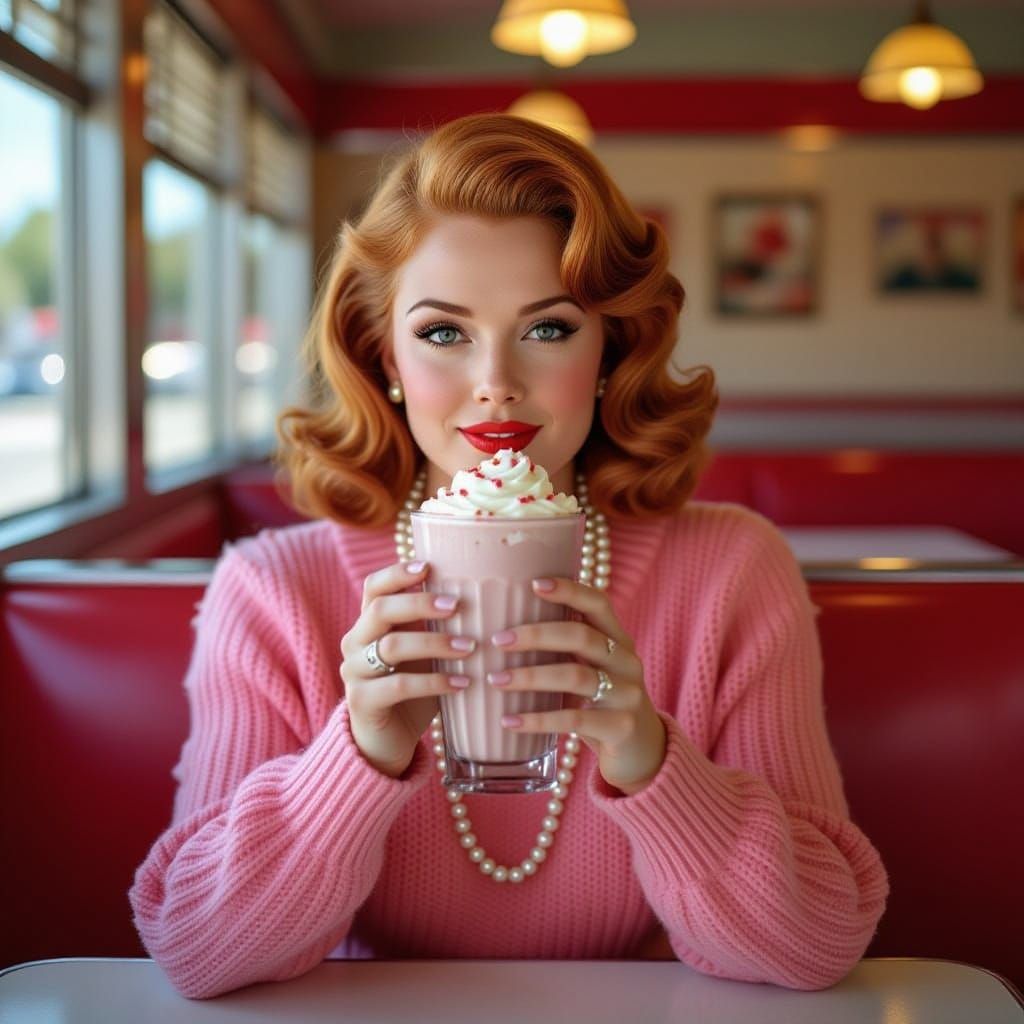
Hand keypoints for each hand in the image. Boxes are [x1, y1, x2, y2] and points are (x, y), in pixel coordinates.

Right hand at [340, 561, 474, 779]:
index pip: (375, 587)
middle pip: (381, 610)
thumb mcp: (425, 653)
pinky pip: (399, 685)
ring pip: (391, 646)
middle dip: (421, 603)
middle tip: (457, 605)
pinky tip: (462, 683)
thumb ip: (439, 627)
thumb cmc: (414, 688)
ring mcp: (354, 672)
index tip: (428, 566)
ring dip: (435, 643)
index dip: (398, 573)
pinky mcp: (361, 701)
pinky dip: (434, 682)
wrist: (387, 741)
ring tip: (470, 647)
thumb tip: (492, 598)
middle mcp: (355, 642)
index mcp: (369, 624)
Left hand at [487, 577, 665, 794]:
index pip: (598, 603)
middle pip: (581, 636)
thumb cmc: (602, 704)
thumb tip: (503, 628)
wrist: (643, 752)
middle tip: (497, 640)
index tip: (533, 584)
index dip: (569, 590)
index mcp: (618, 640)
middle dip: (535, 635)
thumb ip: (566, 650)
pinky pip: (574, 719)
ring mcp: (627, 695)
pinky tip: (509, 721)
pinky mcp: (621, 727)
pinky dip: (537, 719)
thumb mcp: (592, 670)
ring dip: (530, 676)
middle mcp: (627, 662)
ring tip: (495, 681)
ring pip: (575, 676)